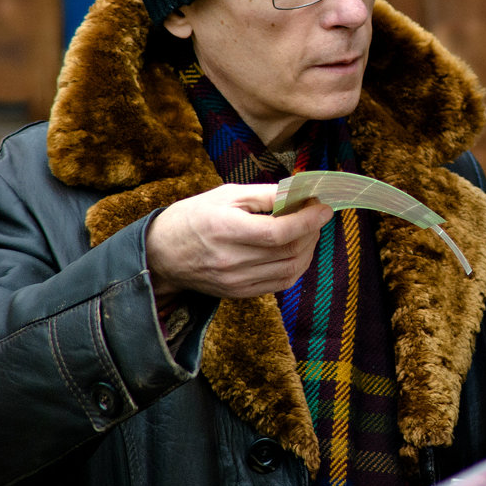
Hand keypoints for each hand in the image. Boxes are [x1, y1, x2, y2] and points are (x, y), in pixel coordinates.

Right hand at [145, 184, 333, 300]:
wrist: (162, 254)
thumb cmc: (194, 216)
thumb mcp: (226, 195)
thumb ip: (265, 194)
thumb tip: (300, 192)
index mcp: (225, 229)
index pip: (277, 232)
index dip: (307, 221)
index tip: (324, 208)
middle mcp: (231, 260)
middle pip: (288, 251)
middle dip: (311, 231)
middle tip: (315, 213)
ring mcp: (236, 281)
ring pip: (290, 270)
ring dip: (308, 249)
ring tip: (308, 230)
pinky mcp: (240, 293)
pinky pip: (281, 283)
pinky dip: (297, 265)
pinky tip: (297, 249)